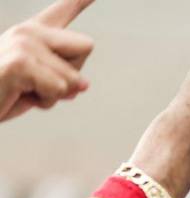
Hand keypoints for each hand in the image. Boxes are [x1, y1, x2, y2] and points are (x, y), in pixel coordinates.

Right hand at [0, 0, 94, 121]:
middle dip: (73, 73)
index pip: (63, 9)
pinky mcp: (21, 61)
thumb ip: (66, 81)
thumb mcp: (43, 87)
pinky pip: (58, 88)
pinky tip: (21, 94)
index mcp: (35, 32)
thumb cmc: (4, 94)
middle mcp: (29, 31)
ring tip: (25, 90)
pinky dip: (46, 100)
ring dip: (54, 94)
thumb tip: (84, 84)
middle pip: (86, 46)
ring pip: (73, 76)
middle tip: (39, 82)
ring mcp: (24, 42)